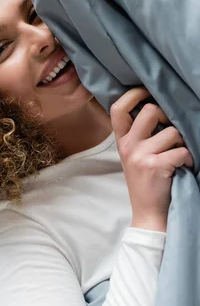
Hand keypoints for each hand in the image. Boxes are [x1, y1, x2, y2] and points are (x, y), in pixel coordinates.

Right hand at [111, 87, 192, 231]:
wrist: (148, 213)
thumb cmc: (146, 183)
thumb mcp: (133, 156)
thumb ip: (138, 135)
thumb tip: (156, 110)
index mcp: (121, 141)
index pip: (118, 108)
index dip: (133, 94)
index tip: (146, 93)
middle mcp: (128, 146)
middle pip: (150, 111)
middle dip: (167, 118)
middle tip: (171, 133)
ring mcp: (140, 155)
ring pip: (172, 132)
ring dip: (181, 144)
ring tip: (177, 157)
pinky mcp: (155, 166)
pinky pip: (181, 151)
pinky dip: (188, 159)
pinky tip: (183, 167)